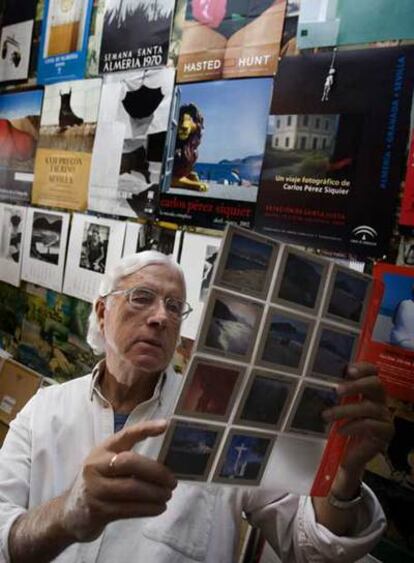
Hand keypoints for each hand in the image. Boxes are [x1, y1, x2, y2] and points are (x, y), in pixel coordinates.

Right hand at [61, 419, 176, 542]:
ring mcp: (95, 489)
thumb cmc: (98, 483)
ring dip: (155, 493)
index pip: (126, 434)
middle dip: (155, 471)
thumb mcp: (107, 464)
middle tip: (172, 481)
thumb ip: (129, 459)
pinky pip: (128, 509)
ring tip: (168, 495)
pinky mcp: (97, 511)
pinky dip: (147, 508)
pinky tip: (159, 508)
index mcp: (103, 449)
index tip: (166, 426)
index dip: (145, 429)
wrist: (70, 512)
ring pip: (131, 488)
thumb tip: (166, 460)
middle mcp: (96, 466)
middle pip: (130, 463)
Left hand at [322, 362, 393, 475]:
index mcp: (370, 390)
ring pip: (368, 407)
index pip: (373, 372)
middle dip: (356, 385)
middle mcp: (380, 400)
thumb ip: (338, 395)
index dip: (363, 368)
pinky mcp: (385, 431)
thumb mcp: (341, 407)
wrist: (351, 454)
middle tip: (338, 390)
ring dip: (345, 410)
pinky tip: (341, 430)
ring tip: (327, 415)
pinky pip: (369, 424)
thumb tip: (317, 381)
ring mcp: (385, 415)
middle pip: (376, 384)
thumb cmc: (346, 425)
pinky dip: (352, 426)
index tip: (348, 370)